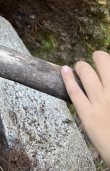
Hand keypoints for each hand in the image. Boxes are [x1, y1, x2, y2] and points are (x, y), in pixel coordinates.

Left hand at [61, 51, 109, 166]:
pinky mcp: (87, 113)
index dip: (108, 61)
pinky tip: (64, 70)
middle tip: (96, 62)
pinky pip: (74, 90)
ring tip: (80, 68)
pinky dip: (67, 78)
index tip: (107, 65)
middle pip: (102, 60)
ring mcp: (100, 101)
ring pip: (86, 71)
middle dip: (98, 57)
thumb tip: (105, 85)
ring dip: (81, 66)